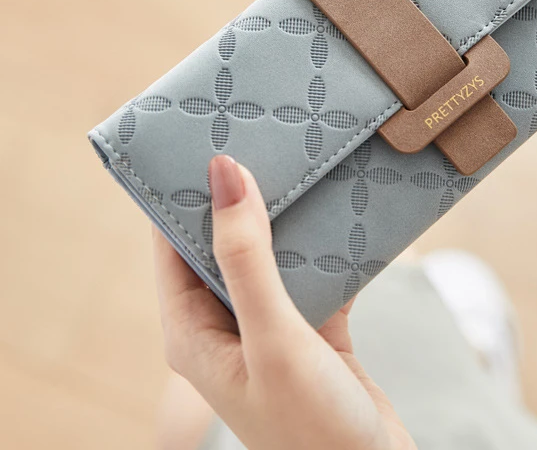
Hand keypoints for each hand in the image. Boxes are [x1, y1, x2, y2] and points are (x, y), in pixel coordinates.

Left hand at [153, 155, 415, 449]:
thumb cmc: (311, 425)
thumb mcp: (273, 336)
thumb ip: (246, 256)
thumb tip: (224, 173)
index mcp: (193, 331)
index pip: (173, 244)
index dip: (183, 192)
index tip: (205, 137)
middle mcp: (225, 325)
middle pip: (223, 243)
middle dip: (241, 195)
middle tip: (262, 136)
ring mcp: (270, 326)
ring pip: (271, 254)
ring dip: (286, 216)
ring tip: (302, 161)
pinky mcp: (311, 328)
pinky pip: (313, 271)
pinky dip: (325, 243)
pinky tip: (342, 210)